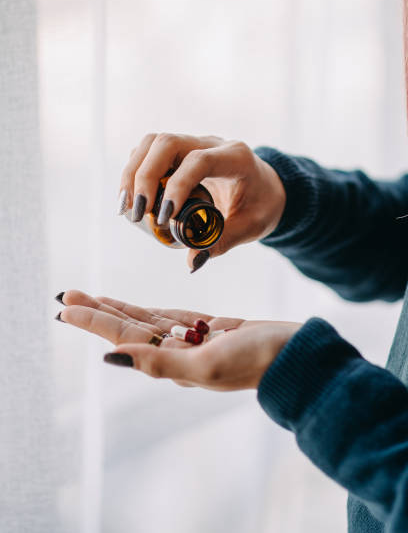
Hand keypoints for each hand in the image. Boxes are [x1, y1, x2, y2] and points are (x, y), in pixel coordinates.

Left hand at [58, 290, 300, 389]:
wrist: (296, 357)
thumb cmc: (257, 361)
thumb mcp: (206, 365)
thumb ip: (159, 362)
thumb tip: (112, 359)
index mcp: (172, 363)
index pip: (124, 337)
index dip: (94, 321)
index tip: (66, 308)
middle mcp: (177, 353)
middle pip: (128, 327)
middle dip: (98, 310)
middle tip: (68, 295)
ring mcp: (193, 341)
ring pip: (146, 321)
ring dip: (117, 308)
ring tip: (92, 297)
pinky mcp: (210, 329)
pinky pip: (170, 317)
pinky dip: (148, 310)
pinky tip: (134, 307)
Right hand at [118, 134, 285, 270]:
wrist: (266, 187)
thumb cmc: (261, 205)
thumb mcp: (251, 226)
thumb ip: (222, 241)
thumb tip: (191, 261)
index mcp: (235, 158)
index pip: (199, 161)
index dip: (177, 186)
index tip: (164, 217)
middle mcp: (212, 143)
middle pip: (167, 143)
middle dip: (144, 177)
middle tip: (137, 213)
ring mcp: (193, 143)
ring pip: (152, 142)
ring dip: (132, 173)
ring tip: (127, 208)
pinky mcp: (179, 151)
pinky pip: (149, 151)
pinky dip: (134, 172)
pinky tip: (131, 199)